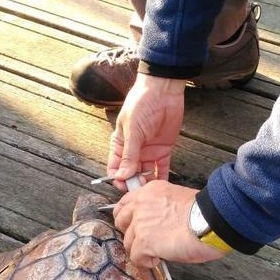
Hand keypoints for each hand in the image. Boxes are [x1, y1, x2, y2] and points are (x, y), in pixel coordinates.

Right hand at [108, 74, 184, 190]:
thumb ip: (129, 154)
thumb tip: (122, 175)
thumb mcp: (132, 130)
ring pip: (146, 173)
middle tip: (139, 188)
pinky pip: (161, 167)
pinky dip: (162, 177)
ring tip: (151, 188)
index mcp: (119, 145)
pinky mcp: (163, 149)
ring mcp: (148, 151)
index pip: (115, 167)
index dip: (118, 179)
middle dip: (134, 182)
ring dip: (147, 182)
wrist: (163, 90)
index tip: (124, 186)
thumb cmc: (141, 104)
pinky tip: (162, 186)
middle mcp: (133, 151)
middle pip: (130, 173)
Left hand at [113, 181, 226, 266]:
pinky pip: (136, 257)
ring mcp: (140, 224)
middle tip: (144, 240)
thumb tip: (157, 220)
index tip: (134, 225)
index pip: (125, 203)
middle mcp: (140, 205)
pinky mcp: (144, 242)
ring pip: (127, 242)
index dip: (128, 217)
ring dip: (140, 249)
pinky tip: (157, 259)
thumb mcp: (177, 198)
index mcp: (150, 191)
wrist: (210, 222)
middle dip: (130, 233)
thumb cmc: (202, 213)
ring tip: (157, 252)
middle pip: (120, 222)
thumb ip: (160, 206)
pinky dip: (146, 261)